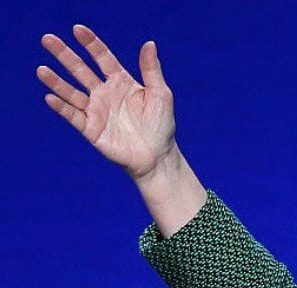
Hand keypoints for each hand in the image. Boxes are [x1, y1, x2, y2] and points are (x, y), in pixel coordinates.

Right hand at [38, 25, 177, 179]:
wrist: (156, 156)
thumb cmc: (161, 125)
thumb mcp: (161, 94)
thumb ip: (152, 70)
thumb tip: (149, 44)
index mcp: (121, 82)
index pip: (102, 58)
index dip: (91, 44)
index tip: (78, 29)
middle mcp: (104, 93)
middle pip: (81, 70)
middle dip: (65, 55)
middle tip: (48, 39)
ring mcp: (96, 110)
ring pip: (71, 92)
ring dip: (56, 81)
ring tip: (41, 70)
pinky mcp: (90, 129)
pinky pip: (73, 116)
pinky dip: (61, 108)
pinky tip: (50, 98)